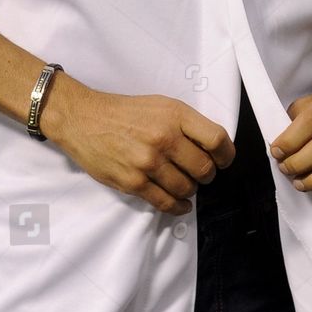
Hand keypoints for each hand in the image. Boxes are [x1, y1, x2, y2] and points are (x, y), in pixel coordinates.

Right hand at [42, 79, 234, 215]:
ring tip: (185, 184)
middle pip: (204, 168)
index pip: (216, 139)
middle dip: (207, 175)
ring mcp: (148, 162)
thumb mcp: (161, 105)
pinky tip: (180, 204)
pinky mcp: (133, 182)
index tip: (224, 160)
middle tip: (201, 173)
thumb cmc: (124, 112)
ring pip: (187, 188)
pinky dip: (177, 207)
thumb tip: (211, 147)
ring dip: (190, 190)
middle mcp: (164, 138)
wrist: (84, 119)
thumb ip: (186, 124)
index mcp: (175, 115)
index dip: (226, 154)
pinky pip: (165, 203)